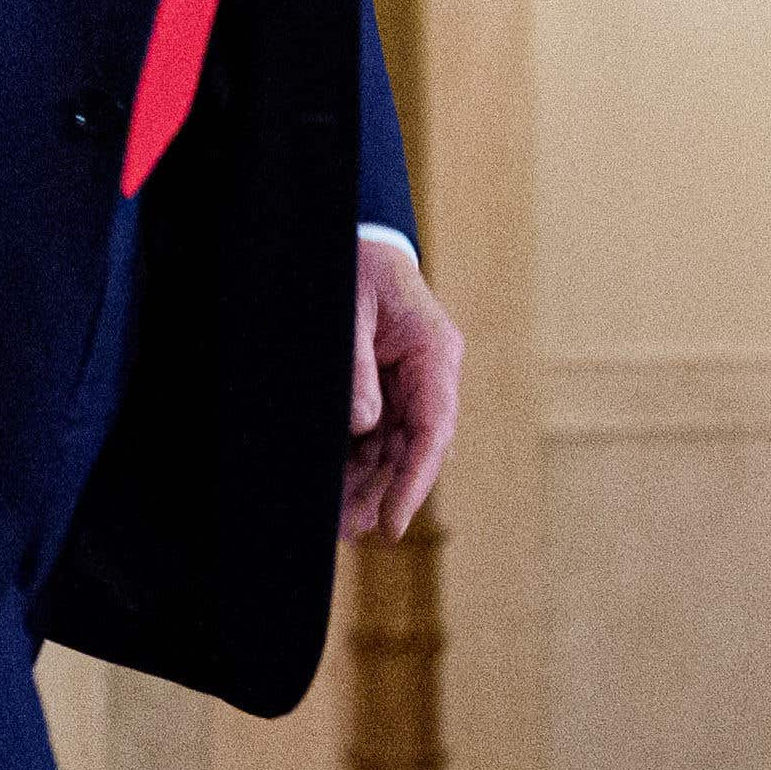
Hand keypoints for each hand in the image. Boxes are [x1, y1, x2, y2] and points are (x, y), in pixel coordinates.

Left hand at [346, 231, 458, 541]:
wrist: (355, 238)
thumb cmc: (353, 265)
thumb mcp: (349, 312)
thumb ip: (356, 369)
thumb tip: (362, 426)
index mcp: (435, 353)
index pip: (433, 430)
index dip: (414, 483)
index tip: (392, 523)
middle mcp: (431, 373)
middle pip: (415, 449)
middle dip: (385, 493)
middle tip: (350, 532)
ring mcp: (412, 382)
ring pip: (396, 448)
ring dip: (370, 485)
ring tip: (340, 523)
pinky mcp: (390, 385)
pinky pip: (379, 433)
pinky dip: (358, 461)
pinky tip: (336, 490)